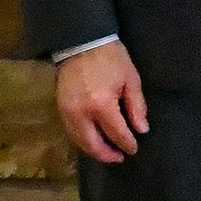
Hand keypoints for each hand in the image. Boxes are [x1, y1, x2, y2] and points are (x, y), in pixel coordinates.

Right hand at [55, 40, 146, 163]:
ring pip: (79, 141)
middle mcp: (81, 113)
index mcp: (101, 105)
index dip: (126, 143)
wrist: (82, 43)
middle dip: (107, 154)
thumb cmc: (111, 58)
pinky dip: (81, 141)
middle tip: (120, 157)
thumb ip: (136, 106)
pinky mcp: (59, 109)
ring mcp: (67, 113)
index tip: (134, 148)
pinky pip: (70, 132)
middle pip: (93, 144)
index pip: (116, 133)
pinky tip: (92, 141)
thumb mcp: (130, 79)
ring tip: (107, 153)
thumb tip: (141, 130)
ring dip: (93, 150)